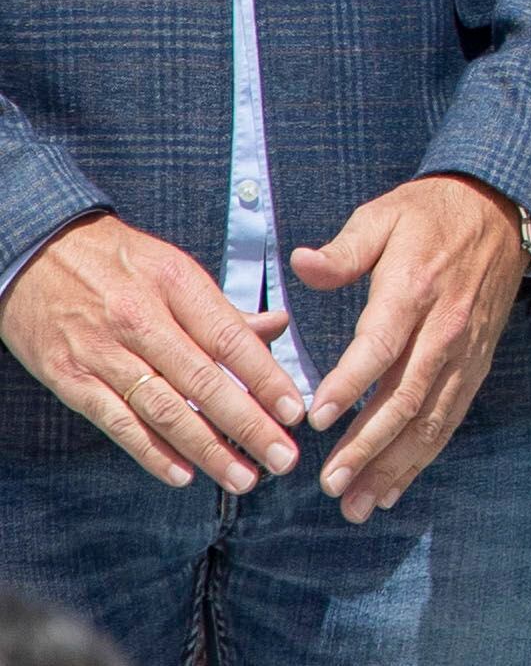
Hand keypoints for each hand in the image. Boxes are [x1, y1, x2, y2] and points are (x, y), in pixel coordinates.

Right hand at [0, 212, 305, 491]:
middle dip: (247, 425)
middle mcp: (141, 319)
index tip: (295, 411)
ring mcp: (103, 352)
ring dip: (206, 448)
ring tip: (242, 477)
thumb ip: (222, 308)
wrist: (35, 254)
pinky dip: (151, 452)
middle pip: (203, 381)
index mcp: (176, 284)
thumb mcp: (173, 268)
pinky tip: (183, 474)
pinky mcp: (70, 378)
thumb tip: (278, 327)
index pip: (230, 338)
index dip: (266, 378)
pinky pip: (117, 422)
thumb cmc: (118, 262)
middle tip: (283, 458)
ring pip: (163, 409)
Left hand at [290, 173, 527, 517]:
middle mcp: (443, 328)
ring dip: (395, 465)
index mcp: (414, 289)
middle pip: (407, 395)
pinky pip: (450, 417)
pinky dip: (423, 456)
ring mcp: (464, 351)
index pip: (380, 344)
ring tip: (358, 504)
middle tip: (331, 483)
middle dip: (369, 445)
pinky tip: (394, 488)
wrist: (503, 212)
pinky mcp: (476, 363)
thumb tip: (300, 263)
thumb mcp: (383, 216)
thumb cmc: (429, 216)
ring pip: (431, 418)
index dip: (349, 382)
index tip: (316, 419)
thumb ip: (343, 250)